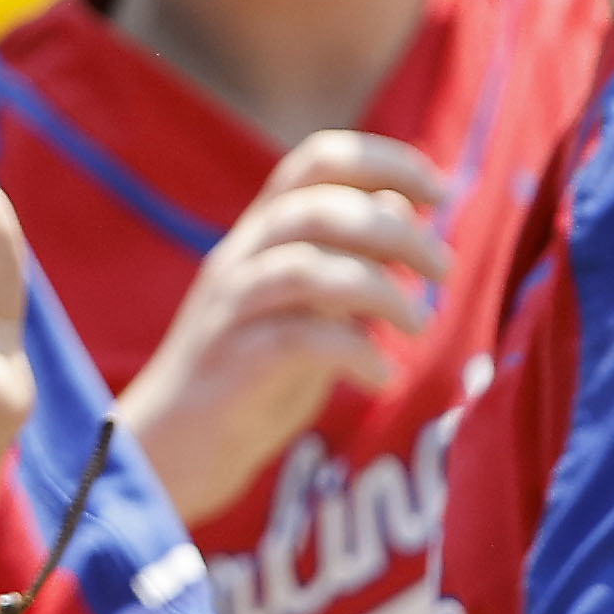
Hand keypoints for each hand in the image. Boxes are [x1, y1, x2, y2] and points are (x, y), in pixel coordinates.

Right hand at [113, 132, 447, 519]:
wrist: (171, 452)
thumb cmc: (250, 380)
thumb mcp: (310, 311)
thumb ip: (350, 260)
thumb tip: (402, 207)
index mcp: (260, 234)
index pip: (316, 161)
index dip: (383, 161)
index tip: (437, 190)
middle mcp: (240, 258)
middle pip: (320, 208)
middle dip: (396, 231)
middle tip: (443, 270)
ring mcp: (231, 308)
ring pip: (308, 267)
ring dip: (381, 290)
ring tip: (418, 326)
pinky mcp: (232, 362)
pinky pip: (301, 339)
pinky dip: (356, 352)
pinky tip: (381, 377)